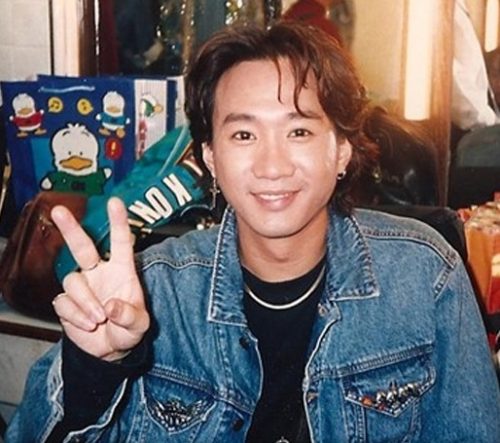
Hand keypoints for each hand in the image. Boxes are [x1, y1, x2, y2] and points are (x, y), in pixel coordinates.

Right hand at [51, 197, 149, 360]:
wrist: (109, 350)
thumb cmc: (128, 330)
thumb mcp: (138, 325)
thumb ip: (129, 315)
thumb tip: (111, 306)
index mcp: (121, 270)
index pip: (120, 243)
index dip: (118, 222)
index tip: (115, 202)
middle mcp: (99, 273)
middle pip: (82, 247)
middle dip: (71, 229)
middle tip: (59, 211)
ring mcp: (82, 286)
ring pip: (72, 281)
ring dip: (85, 301)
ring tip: (98, 319)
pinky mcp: (66, 302)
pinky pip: (64, 302)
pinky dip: (76, 316)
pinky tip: (87, 325)